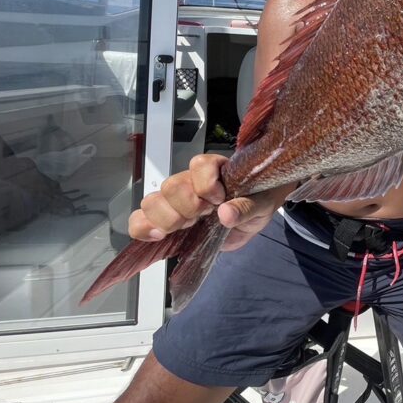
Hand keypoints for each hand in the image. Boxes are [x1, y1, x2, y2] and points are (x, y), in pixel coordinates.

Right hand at [128, 153, 280, 251]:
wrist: (253, 217)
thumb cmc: (257, 201)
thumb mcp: (262, 205)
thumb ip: (247, 207)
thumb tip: (226, 213)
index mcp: (214, 170)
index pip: (199, 165)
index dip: (206, 185)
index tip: (220, 200)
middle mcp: (191, 182)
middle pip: (172, 186)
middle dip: (187, 207)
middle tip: (203, 217)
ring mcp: (175, 202)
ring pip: (153, 201)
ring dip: (167, 219)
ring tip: (186, 227)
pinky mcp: (167, 222)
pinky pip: (140, 220)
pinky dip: (143, 229)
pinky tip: (158, 236)